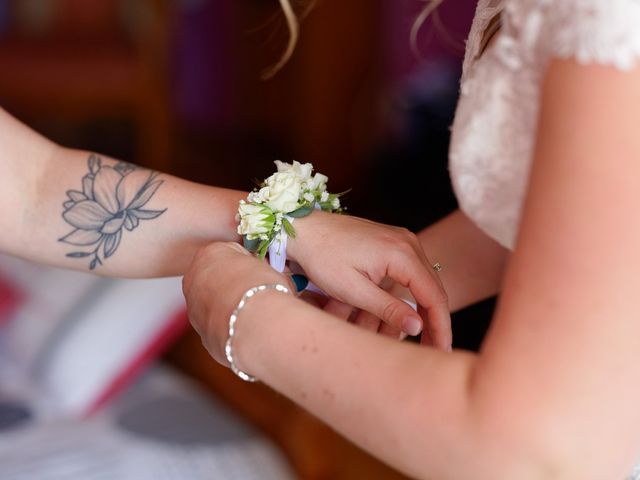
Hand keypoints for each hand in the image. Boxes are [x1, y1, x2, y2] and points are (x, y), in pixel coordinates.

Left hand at [182, 242, 289, 363]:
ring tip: (255, 314)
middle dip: (234, 284)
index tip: (262, 272)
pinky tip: (249, 329)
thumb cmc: (264, 290)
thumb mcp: (268, 266)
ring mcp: (194, 309)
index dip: (249, 264)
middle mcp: (194, 279)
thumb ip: (259, 268)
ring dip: (230, 308)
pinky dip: (230, 328)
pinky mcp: (202, 335)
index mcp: (210, 254)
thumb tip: (264, 275)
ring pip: (213, 304)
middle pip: (216, 278)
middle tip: (258, 292)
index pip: (229, 252)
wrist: (257, 327)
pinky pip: (218, 327)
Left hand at [287, 211, 450, 348]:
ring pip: (414, 286)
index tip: (443, 351)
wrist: (303, 228)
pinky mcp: (390, 245)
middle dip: (428, 323)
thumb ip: (388, 309)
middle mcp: (408, 244)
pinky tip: (381, 319)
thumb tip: (418, 328)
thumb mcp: (353, 290)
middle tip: (430, 351)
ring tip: (392, 339)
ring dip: (404, 312)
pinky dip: (394, 298)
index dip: (440, 327)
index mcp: (403, 253)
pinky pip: (402, 276)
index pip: (434, 296)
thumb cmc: (322, 256)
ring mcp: (400, 242)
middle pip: (430, 291)